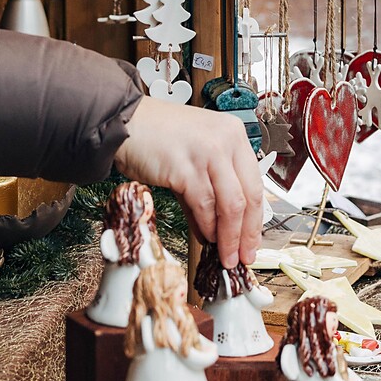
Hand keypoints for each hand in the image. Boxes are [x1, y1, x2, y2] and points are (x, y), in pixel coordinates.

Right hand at [115, 96, 262, 264]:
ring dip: (228, 237)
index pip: (255, 183)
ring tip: (225, 255)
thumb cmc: (156, 137)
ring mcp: (207, 152)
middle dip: (247, 233)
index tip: (252, 240)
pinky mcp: (185, 168)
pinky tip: (206, 238)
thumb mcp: (194, 156)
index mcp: (233, 133)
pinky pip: (203, 206)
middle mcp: (225, 140)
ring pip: (230, 205)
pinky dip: (207, 227)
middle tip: (244, 256)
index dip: (256, 217)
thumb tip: (218, 229)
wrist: (124, 124)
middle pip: (248, 196)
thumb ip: (209, 190)